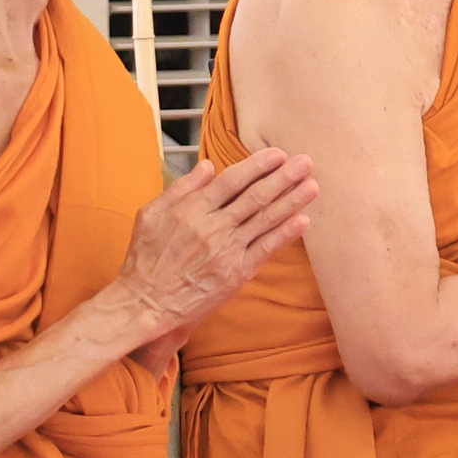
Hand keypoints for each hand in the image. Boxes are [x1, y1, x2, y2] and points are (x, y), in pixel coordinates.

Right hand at [112, 148, 315, 346]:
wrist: (146, 304)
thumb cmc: (145, 260)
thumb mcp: (150, 214)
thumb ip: (181, 188)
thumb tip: (207, 166)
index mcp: (192, 209)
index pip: (232, 180)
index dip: (258, 165)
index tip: (278, 154)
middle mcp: (213, 227)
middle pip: (255, 196)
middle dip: (283, 177)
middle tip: (306, 161)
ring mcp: (226, 251)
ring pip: (265, 220)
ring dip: (292, 201)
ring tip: (312, 185)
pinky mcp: (235, 274)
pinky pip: (265, 250)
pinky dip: (285, 234)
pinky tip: (303, 221)